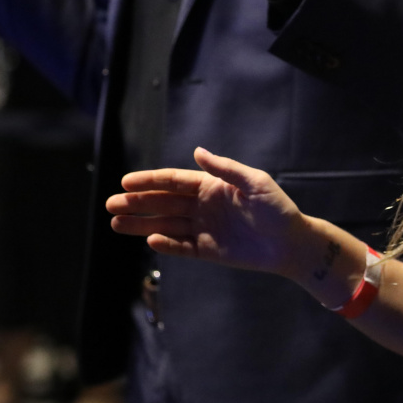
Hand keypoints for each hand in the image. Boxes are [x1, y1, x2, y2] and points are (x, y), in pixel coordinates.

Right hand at [107, 147, 306, 277]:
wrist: (291, 243)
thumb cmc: (277, 209)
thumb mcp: (255, 183)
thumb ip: (226, 169)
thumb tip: (197, 152)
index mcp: (212, 187)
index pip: (174, 181)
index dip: (150, 181)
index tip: (125, 182)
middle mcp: (203, 206)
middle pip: (164, 203)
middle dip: (137, 202)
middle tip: (111, 204)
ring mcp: (204, 229)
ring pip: (166, 225)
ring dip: (142, 224)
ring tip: (116, 223)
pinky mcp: (208, 251)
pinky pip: (181, 247)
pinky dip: (166, 244)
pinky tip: (150, 240)